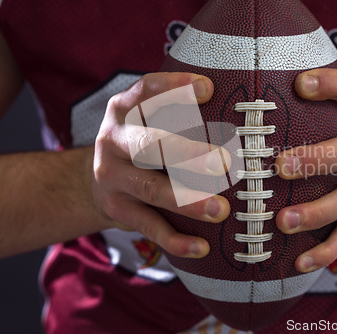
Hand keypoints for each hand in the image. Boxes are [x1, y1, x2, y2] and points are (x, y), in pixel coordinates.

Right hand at [91, 72, 229, 257]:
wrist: (97, 178)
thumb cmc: (142, 142)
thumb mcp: (148, 118)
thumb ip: (178, 111)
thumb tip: (239, 113)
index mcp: (125, 109)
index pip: (147, 90)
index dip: (175, 88)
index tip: (208, 89)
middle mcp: (113, 139)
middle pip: (149, 144)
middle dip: (186, 153)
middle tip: (224, 162)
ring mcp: (111, 177)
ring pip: (150, 189)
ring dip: (187, 201)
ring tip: (222, 210)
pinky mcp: (116, 209)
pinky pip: (148, 226)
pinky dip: (176, 240)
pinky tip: (202, 247)